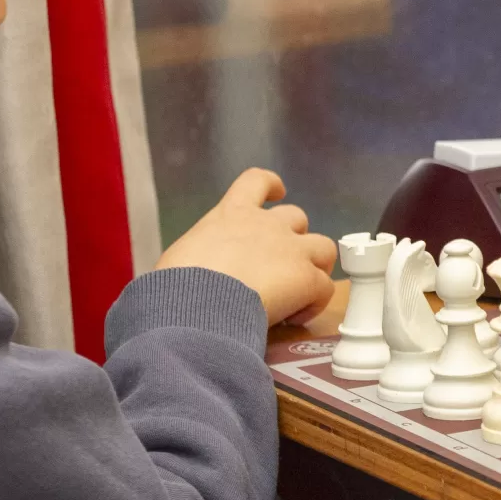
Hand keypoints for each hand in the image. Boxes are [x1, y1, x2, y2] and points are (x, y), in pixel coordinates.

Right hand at [156, 168, 338, 323]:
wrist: (196, 305)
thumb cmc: (176, 285)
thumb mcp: (181, 258)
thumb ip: (201, 256)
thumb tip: (196, 279)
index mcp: (230, 215)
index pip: (257, 182)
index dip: (271, 185)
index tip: (278, 192)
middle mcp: (266, 225)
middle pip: (297, 218)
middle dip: (293, 239)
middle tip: (282, 266)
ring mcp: (291, 250)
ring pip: (324, 248)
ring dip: (316, 266)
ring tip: (303, 291)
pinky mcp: (306, 279)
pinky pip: (324, 288)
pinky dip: (315, 302)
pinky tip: (296, 318)